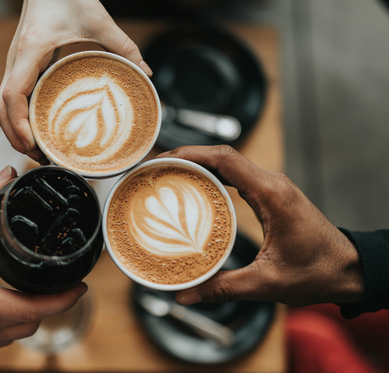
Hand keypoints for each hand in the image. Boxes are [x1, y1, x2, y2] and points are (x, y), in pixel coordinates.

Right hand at [0, 0, 151, 161]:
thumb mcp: (98, 19)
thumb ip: (123, 46)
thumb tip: (146, 73)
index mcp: (30, 51)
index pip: (11, 96)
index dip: (18, 125)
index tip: (33, 145)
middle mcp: (15, 60)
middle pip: (0, 109)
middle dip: (15, 137)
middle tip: (40, 158)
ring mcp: (14, 64)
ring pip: (0, 106)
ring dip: (14, 131)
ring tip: (38, 150)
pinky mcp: (20, 66)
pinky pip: (11, 98)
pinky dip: (18, 118)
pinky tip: (37, 129)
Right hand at [157, 146, 363, 306]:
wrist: (348, 270)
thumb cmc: (318, 272)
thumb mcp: (267, 283)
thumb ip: (223, 287)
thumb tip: (186, 295)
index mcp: (272, 194)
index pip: (226, 159)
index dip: (191, 154)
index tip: (164, 159)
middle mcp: (272, 184)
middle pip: (223, 156)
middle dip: (187, 157)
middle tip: (157, 169)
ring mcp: (272, 187)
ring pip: (229, 163)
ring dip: (199, 164)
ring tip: (169, 175)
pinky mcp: (270, 196)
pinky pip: (236, 176)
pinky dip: (213, 176)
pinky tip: (195, 189)